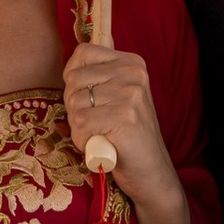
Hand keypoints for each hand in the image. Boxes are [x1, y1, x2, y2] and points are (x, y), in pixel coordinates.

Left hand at [62, 43, 166, 193]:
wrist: (151, 170)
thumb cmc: (127, 136)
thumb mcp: (118, 96)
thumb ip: (99, 76)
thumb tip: (73, 60)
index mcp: (131, 63)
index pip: (83, 52)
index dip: (72, 77)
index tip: (84, 98)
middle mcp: (133, 73)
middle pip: (74, 79)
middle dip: (74, 107)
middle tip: (95, 123)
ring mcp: (130, 94)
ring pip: (75, 103)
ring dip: (79, 126)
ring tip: (100, 135)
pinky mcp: (124, 116)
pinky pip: (81, 123)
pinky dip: (83, 140)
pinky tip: (101, 145)